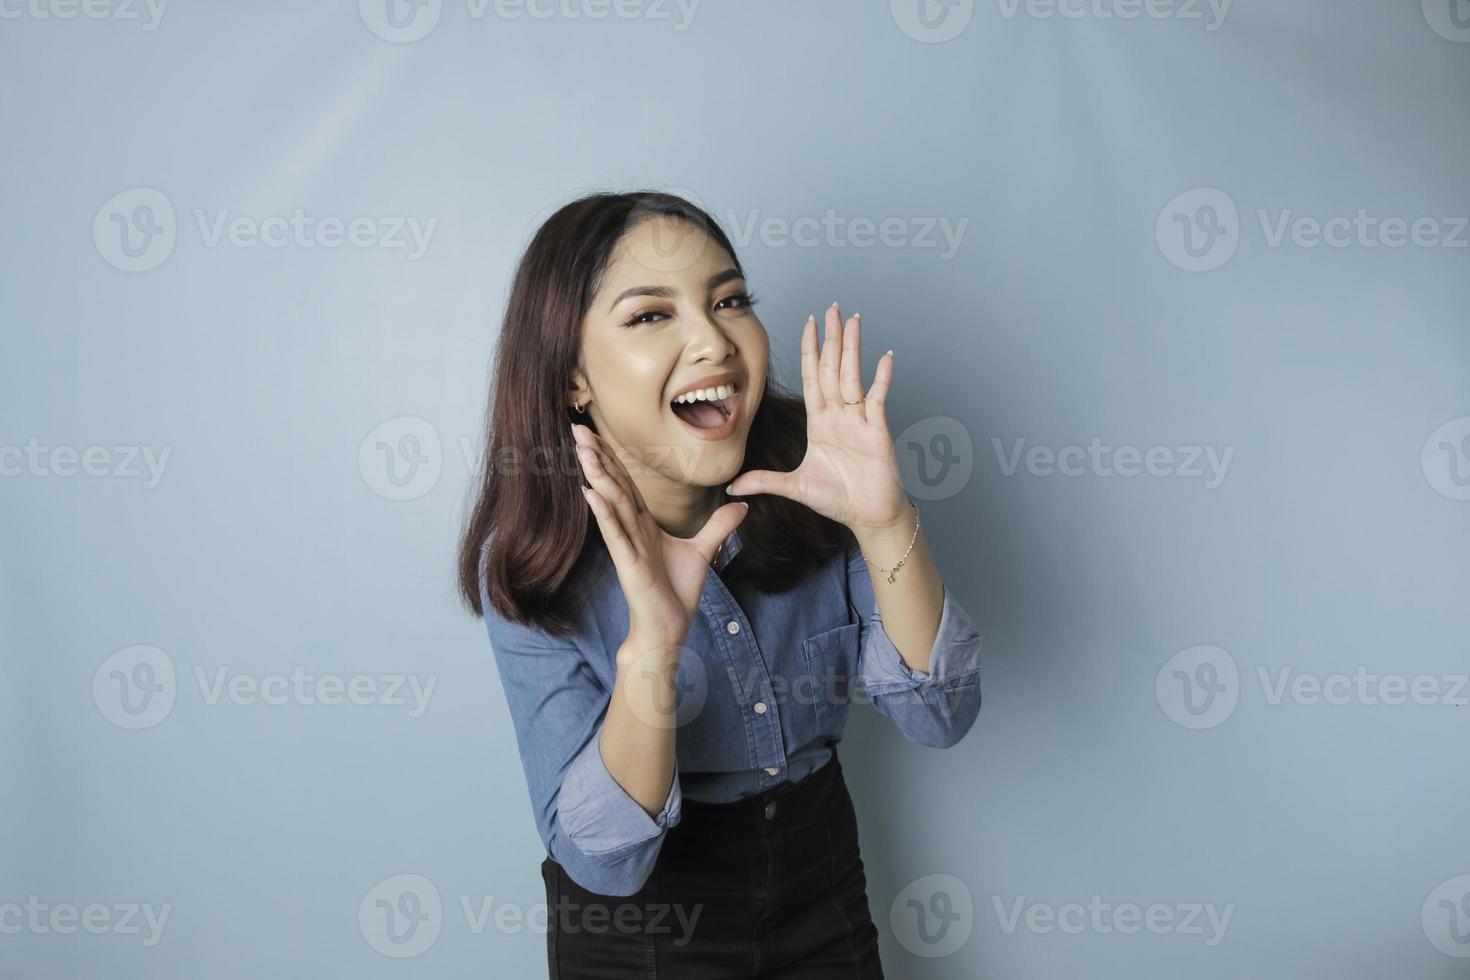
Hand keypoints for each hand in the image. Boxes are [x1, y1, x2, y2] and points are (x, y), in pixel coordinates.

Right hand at [572, 422, 748, 645]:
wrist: (668, 628)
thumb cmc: (676, 592)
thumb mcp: (704, 551)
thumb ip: (719, 526)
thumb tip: (742, 506)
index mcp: (644, 525)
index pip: (627, 484)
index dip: (614, 459)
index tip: (598, 433)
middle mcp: (631, 530)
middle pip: (613, 485)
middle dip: (597, 457)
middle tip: (577, 429)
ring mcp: (627, 546)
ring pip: (610, 503)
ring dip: (597, 476)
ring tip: (582, 449)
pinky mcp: (627, 563)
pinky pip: (614, 533)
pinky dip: (603, 512)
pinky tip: (590, 491)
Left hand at [726, 304, 908, 530]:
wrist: (868, 517)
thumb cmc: (837, 499)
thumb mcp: (793, 486)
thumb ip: (764, 481)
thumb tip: (732, 487)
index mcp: (820, 422)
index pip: (812, 378)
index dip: (809, 351)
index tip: (808, 324)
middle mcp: (840, 415)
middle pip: (833, 368)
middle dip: (830, 338)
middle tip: (831, 308)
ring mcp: (859, 420)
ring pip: (853, 375)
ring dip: (852, 347)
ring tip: (852, 321)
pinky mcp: (877, 430)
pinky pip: (878, 398)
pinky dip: (882, 378)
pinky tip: (885, 357)